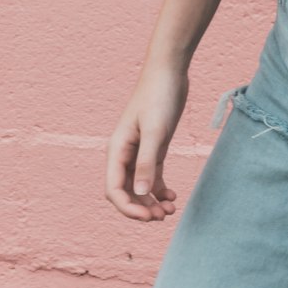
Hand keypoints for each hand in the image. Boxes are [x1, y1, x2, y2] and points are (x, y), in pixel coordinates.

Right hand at [105, 63, 187, 221]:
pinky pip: (152, 176)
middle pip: (125, 192)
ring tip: (170, 211)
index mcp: (117, 149)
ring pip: (139, 186)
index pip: (114, 189)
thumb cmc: (159, 96)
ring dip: (151, 202)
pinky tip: (172, 196)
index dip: (128, 208)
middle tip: (162, 217)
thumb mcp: (155, 130)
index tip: (148, 217)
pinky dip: (160, 189)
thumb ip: (147, 161)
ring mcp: (139, 150)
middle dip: (140, 208)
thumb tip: (139, 192)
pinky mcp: (154, 146)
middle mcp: (124, 153)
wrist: (170, 70)